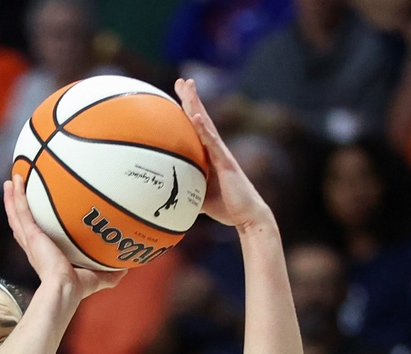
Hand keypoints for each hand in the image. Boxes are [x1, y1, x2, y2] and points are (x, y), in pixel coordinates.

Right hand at [2, 174, 121, 300]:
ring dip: (12, 198)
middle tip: (16, 191)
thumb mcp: (97, 277)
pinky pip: (21, 211)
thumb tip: (126, 269)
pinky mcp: (31, 235)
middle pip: (21, 222)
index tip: (34, 214)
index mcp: (45, 254)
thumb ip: (110, 273)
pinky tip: (15, 182)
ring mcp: (31, 239)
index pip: (36, 236)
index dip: (32, 225)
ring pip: (17, 214)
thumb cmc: (76, 288)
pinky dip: (16, 196)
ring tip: (11, 182)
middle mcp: (34, 246)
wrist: (65, 288)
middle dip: (18, 207)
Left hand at [174, 79, 274, 232]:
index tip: (178, 94)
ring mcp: (221, 153)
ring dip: (196, 105)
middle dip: (192, 98)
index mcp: (209, 155)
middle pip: (201, 118)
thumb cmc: (225, 207)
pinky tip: (196, 116)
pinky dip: (204, 129)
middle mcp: (216, 150)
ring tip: (189, 87)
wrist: (247, 216)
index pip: (196, 128)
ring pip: (206, 124)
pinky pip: (212, 143)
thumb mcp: (197, 198)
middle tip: (182, 80)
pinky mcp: (226, 162)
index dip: (188, 110)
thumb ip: (183, 192)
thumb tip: (163, 197)